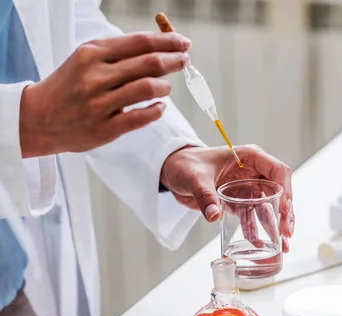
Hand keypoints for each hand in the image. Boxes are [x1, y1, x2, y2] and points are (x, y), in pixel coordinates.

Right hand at [19, 32, 191, 157]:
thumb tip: (160, 46)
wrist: (37, 118)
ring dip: (165, 87)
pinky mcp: (104, 128)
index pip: (141, 42)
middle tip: (184, 60)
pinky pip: (141, 117)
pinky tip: (159, 107)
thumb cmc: (70, 86)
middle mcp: (95, 76)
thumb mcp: (86, 59)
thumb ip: (119, 53)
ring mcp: (100, 104)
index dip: (168, 41)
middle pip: (149, 63)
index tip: (183, 43)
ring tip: (167, 87)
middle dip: (174, 60)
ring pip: (148, 88)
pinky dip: (157, 110)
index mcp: (92, 53)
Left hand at [160, 145, 294, 251]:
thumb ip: (204, 194)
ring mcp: (247, 188)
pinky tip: (262, 247)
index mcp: (249, 158)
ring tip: (282, 247)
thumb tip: (213, 215)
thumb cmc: (185, 164)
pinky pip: (252, 218)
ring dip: (275, 227)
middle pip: (278, 192)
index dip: (286, 191)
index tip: (285, 212)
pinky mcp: (239, 202)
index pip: (278, 171)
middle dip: (285, 215)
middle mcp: (253, 173)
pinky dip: (257, 232)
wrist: (172, 171)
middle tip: (286, 234)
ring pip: (269, 208)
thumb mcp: (194, 177)